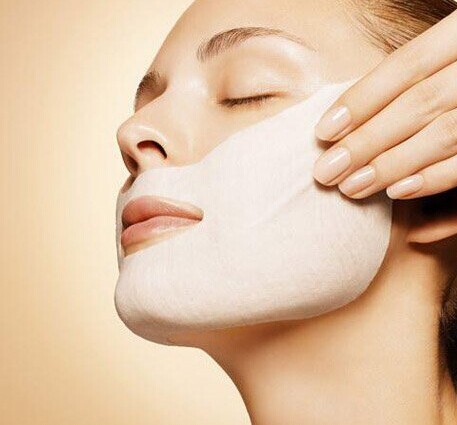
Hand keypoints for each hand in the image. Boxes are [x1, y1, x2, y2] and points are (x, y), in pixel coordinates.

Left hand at [313, 10, 456, 199]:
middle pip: (419, 104)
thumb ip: (416, 76)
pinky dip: (437, 178)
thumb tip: (346, 117)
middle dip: (366, 142)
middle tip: (326, 171)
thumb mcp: (448, 54)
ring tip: (351, 187)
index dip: (362, 99)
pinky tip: (398, 193)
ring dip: (392, 165)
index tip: (322, 131)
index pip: (407, 65)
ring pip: (445, 134)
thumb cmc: (456, 71)